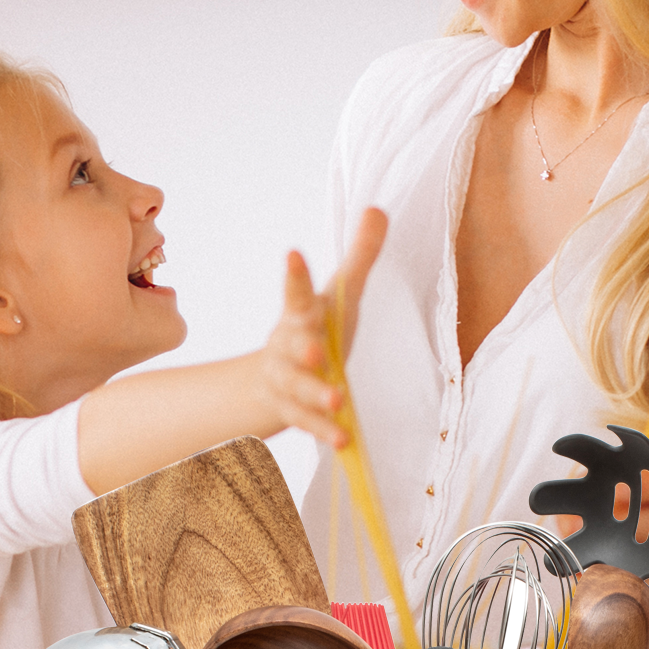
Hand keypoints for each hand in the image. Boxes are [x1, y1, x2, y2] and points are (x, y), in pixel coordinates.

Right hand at [259, 207, 387, 446]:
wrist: (270, 382)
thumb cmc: (315, 330)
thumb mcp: (339, 296)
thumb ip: (360, 256)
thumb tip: (378, 207)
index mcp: (301, 314)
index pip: (296, 292)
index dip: (295, 274)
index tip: (293, 253)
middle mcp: (287, 345)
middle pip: (292, 343)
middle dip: (301, 346)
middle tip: (316, 349)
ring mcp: (286, 380)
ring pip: (297, 386)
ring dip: (316, 393)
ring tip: (337, 400)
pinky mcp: (291, 411)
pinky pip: (305, 422)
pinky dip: (323, 430)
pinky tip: (342, 440)